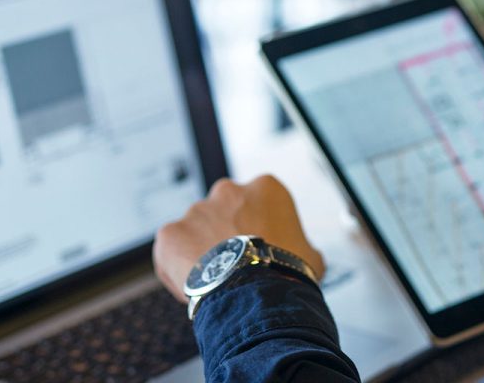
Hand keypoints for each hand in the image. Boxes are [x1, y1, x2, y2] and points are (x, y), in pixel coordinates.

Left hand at [153, 174, 324, 301]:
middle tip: (236, 264)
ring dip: (203, 250)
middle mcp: (228, 191)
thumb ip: (303, 246)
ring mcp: (197, 210)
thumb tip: (307, 255)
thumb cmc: (286, 274)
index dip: (259, 230)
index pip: (259, 203)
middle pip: (224, 211)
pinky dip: (177, 266)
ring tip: (215, 281)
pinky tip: (193, 286)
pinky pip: (171, 250)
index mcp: (265, 188)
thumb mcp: (312, 256)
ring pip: (197, 230)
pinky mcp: (171, 233)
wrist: (256, 295)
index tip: (260, 250)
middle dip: (226, 234)